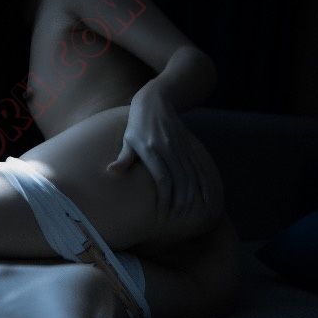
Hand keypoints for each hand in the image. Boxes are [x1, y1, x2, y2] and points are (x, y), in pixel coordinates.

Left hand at [106, 85, 211, 225]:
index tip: (164, 211)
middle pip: (179, 179)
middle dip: (181, 200)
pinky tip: (206, 195)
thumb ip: (123, 158)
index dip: (166, 197)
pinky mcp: (188, 144)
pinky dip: (203, 181)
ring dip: (192, 194)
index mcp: (151, 149)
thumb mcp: (128, 139)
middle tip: (179, 217)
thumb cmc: (137, 123)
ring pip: (190, 174)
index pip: (162, 178)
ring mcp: (179, 146)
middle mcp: (168, 148)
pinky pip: (198, 166)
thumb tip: (111, 171)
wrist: (156, 99)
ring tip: (191, 211)